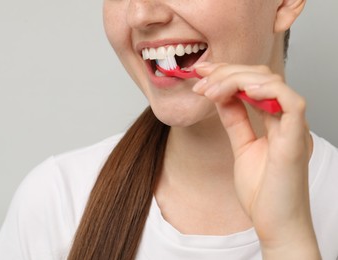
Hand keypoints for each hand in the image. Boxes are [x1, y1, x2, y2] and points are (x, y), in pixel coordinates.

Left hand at [193, 62, 320, 258]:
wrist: (275, 224)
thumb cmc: (262, 191)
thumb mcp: (241, 146)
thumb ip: (235, 120)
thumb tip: (221, 96)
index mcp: (275, 119)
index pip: (253, 82)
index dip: (226, 71)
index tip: (200, 72)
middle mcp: (285, 118)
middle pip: (260, 76)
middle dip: (225, 72)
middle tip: (199, 80)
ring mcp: (293, 127)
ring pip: (272, 82)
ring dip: (236, 79)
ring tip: (209, 91)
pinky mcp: (296, 140)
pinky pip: (291, 102)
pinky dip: (267, 90)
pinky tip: (241, 91)